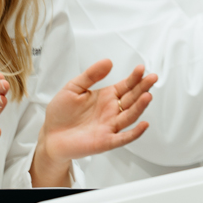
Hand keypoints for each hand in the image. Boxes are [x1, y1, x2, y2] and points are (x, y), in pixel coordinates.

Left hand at [30, 60, 156, 186]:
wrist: (50, 136)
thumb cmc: (61, 114)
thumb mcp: (73, 88)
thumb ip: (91, 75)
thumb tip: (108, 61)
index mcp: (107, 97)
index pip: (126, 85)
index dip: (134, 77)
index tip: (141, 68)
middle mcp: (112, 110)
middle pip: (133, 98)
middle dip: (143, 88)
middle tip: (152, 77)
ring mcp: (111, 126)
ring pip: (130, 115)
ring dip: (140, 106)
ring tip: (147, 96)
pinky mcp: (106, 141)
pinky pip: (124, 137)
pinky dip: (135, 132)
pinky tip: (144, 124)